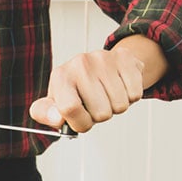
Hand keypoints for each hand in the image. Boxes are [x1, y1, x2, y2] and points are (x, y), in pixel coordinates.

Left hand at [29, 45, 144, 132]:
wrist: (98, 66)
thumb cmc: (75, 90)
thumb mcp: (54, 102)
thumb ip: (46, 113)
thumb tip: (57, 118)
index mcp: (60, 76)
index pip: (70, 108)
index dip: (80, 122)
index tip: (81, 119)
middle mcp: (80, 63)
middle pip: (101, 114)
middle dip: (100, 116)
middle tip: (95, 103)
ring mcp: (103, 59)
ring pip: (120, 106)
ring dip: (115, 107)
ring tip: (106, 95)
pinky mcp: (124, 58)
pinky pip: (135, 94)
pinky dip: (130, 97)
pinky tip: (119, 87)